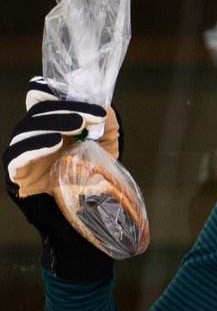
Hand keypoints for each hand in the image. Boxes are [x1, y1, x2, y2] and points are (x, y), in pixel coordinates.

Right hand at [7, 79, 116, 282]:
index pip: (39, 98)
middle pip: (36, 112)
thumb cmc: (95, 180)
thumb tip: (105, 105)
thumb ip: (106, 122)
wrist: (88, 221)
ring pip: (25, 130)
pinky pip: (17, 156)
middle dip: (66, 108)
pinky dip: (34, 146)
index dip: (50, 90)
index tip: (76, 90)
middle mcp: (31, 138)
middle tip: (93, 115)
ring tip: (77, 126)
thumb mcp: (106, 145)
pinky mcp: (15, 177)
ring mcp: (21, 157)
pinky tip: (54, 143)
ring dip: (52, 123)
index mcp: (49, 126)